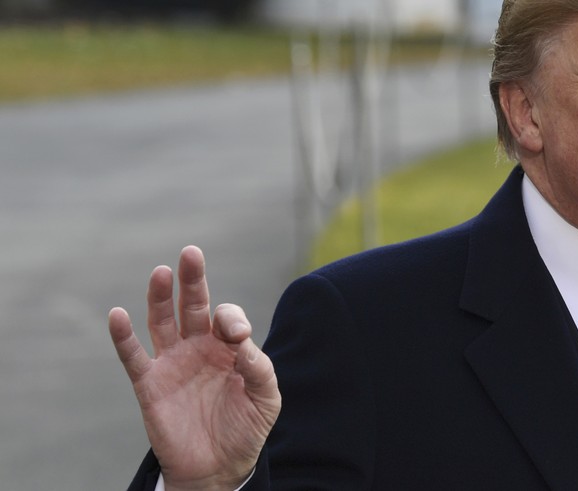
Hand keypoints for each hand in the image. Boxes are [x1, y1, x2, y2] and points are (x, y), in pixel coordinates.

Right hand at [109, 246, 280, 489]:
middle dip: (193, 280)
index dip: (232, 319)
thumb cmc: (245, 429)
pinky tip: (117, 315)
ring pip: (162, 322)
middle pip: (193, 306)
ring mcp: (173, 363)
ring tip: (161, 273)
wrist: (218, 468)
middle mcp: (199, 348)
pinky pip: (133, 356)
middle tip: (191, 253)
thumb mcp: (266, 400)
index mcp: (228, 348)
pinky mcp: (150, 384)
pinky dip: (123, 336)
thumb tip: (243, 341)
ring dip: (160, 297)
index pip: (227, 318)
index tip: (237, 336)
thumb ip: (260, 369)